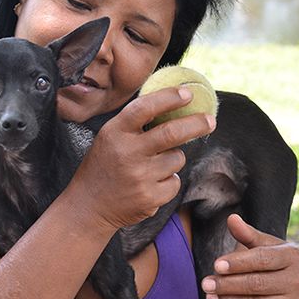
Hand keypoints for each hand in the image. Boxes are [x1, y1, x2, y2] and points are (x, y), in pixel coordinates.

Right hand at [71, 87, 215, 230]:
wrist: (88, 205)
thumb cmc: (104, 165)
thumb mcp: (110, 138)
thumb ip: (135, 124)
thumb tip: (174, 102)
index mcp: (115, 132)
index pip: (145, 108)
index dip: (169, 98)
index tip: (188, 93)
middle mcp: (127, 153)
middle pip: (171, 133)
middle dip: (196, 124)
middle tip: (210, 120)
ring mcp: (139, 177)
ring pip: (177, 159)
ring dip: (172, 159)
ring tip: (150, 167)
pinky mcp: (150, 197)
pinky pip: (174, 181)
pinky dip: (168, 181)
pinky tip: (149, 185)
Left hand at [200, 214, 298, 298]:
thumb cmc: (282, 262)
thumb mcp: (270, 246)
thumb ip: (249, 235)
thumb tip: (231, 218)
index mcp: (292, 257)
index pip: (261, 260)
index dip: (238, 263)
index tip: (216, 265)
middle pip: (256, 284)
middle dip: (228, 285)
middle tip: (205, 284)